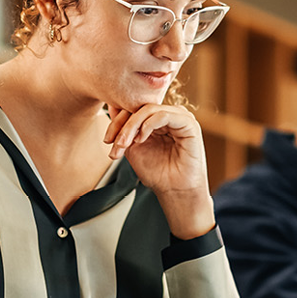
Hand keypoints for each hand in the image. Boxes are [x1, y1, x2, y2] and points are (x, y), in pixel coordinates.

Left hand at [104, 104, 213, 238]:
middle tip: (115, 144)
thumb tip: (111, 106)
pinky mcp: (189, 124)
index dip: (117, 121)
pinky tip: (141, 139)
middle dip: (122, 125)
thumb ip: (124, 129)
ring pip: (149, 109)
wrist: (174, 191)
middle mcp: (170, 115)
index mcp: (157, 119)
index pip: (134, 108)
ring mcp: (180, 118)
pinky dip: (147, 125)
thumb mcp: (132, 147)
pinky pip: (164, 115)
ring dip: (131, 126)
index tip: (107, 140)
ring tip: (125, 144)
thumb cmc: (157, 172)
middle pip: (140, 107)